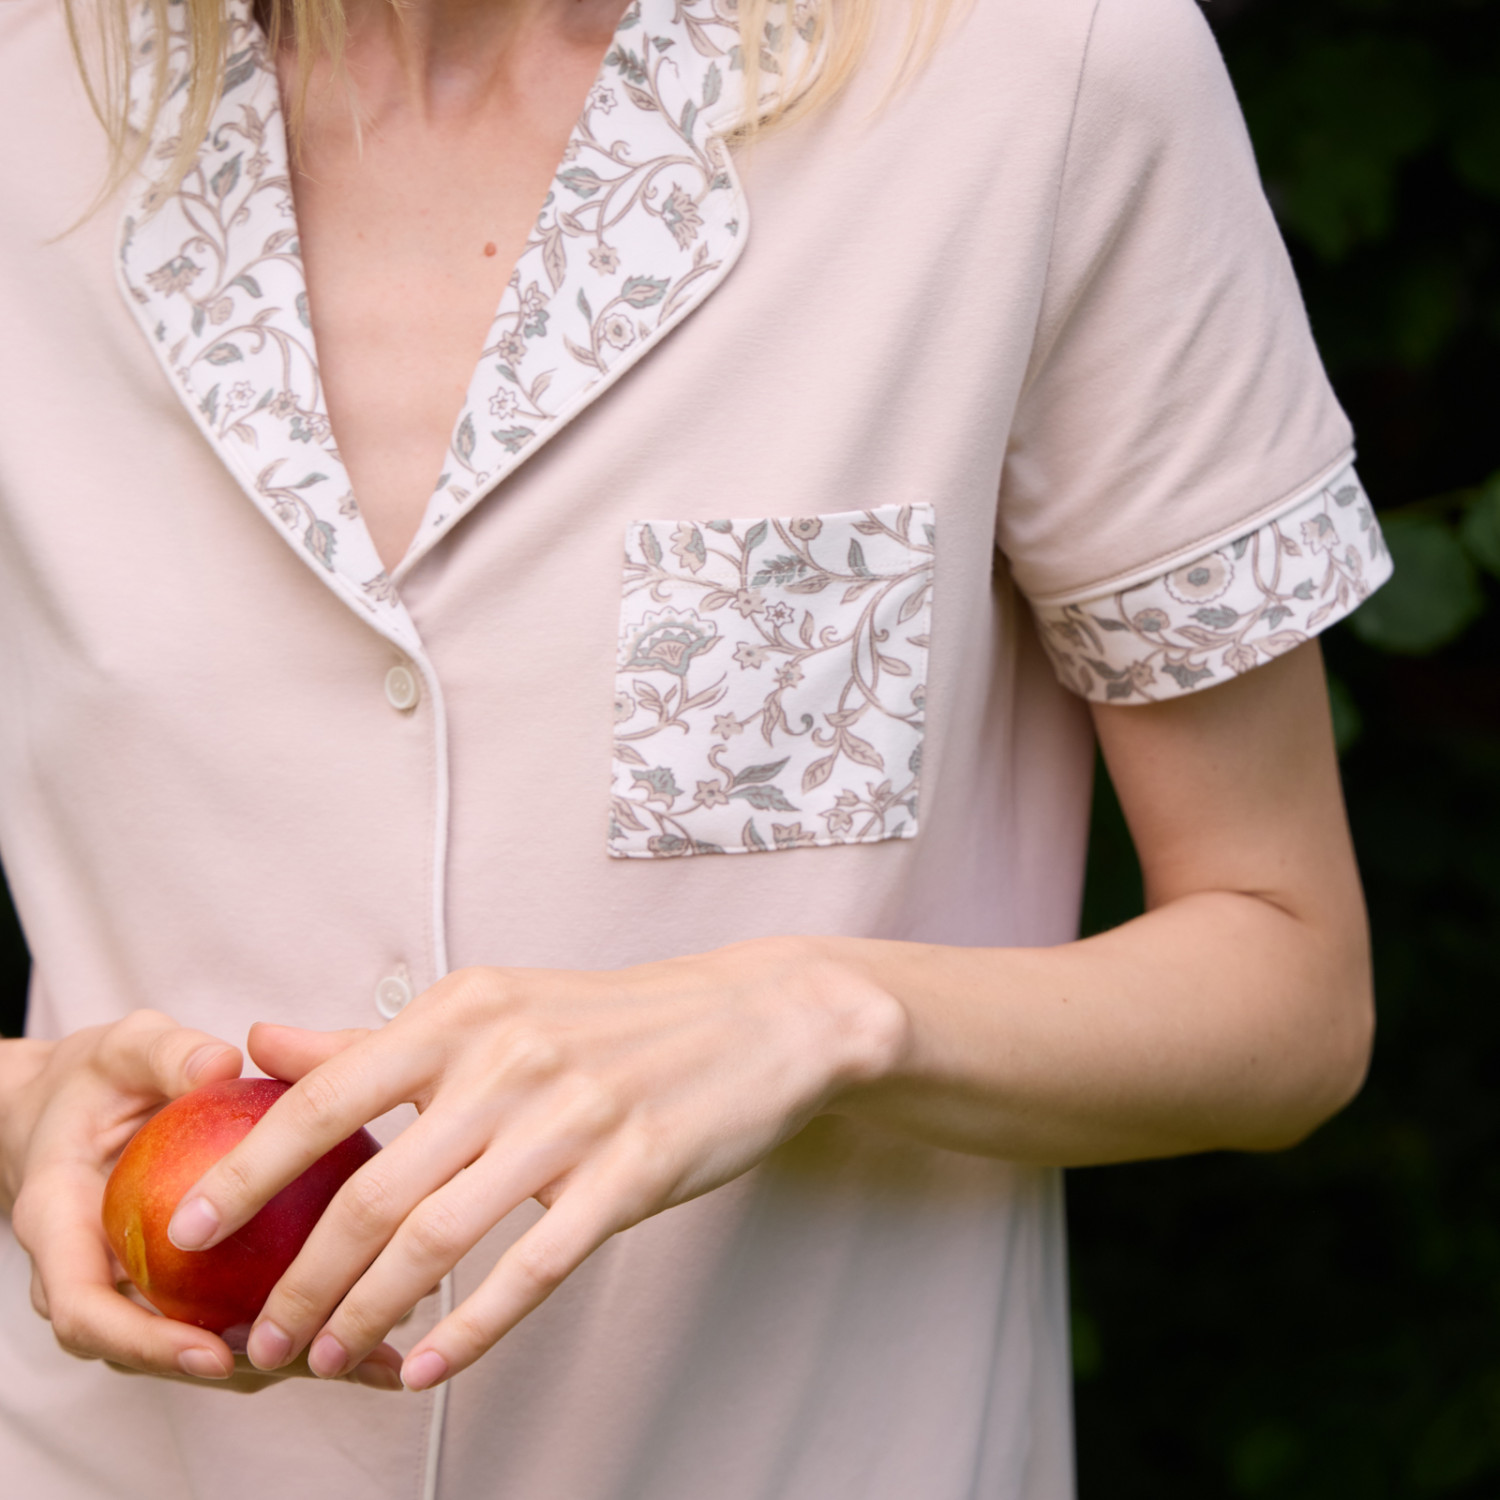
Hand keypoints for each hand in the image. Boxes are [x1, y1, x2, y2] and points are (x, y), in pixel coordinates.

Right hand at [2, 1011, 403, 1390]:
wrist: (65, 1110)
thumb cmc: (94, 1080)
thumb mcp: (124, 1049)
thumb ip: (167, 1055)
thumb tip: (221, 1066)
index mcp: (60, 1228)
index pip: (87, 1312)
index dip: (149, 1343)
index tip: (213, 1352)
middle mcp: (94, 1279)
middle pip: (157, 1353)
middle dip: (241, 1366)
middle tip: (326, 1358)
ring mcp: (135, 1295)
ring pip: (204, 1352)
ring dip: (284, 1360)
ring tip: (371, 1356)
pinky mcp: (178, 1293)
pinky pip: (232, 1322)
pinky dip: (301, 1330)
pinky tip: (378, 1332)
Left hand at [164, 939, 904, 1389]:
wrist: (756, 1018)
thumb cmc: (614, 1020)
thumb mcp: (494, 1007)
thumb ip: (375, 1040)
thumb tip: (264, 1043)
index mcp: (465, 1010)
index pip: (328, 1095)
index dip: (248, 1171)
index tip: (188, 1230)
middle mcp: (509, 1057)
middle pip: (373, 1191)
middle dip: (301, 1280)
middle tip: (260, 1338)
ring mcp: (574, 1116)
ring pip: (440, 1238)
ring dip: (370, 1315)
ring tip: (326, 1360)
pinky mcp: (632, 1171)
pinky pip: (533, 1267)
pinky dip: (471, 1327)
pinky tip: (429, 1366)